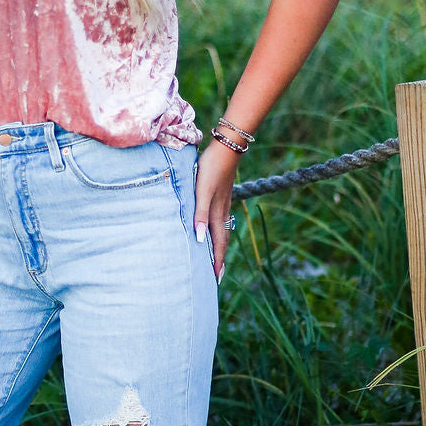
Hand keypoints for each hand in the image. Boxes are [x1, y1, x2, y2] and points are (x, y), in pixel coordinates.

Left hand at [193, 140, 238, 280]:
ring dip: (219, 246)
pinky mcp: (222, 195)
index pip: (217, 243)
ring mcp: (223, 203)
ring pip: (222, 230)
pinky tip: (214, 229)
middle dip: (219, 258)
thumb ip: (200, 214)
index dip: (216, 261)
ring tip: (216, 257)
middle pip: (222, 240)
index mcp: (217, 213)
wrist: (226, 147)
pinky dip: (218, 232)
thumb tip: (198, 238)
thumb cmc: (211, 168)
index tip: (215, 278)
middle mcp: (222, 211)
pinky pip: (221, 220)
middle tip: (217, 275)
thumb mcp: (202, 191)